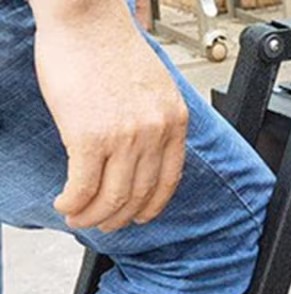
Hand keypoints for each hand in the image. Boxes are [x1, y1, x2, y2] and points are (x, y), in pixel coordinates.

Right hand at [29, 0, 188, 232]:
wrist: (84, 14)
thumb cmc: (109, 43)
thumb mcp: (153, 87)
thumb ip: (154, 120)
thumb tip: (141, 154)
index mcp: (174, 122)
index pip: (169, 181)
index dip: (152, 206)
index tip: (140, 217)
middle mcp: (155, 133)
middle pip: (139, 194)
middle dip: (119, 217)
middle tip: (103, 224)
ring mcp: (125, 138)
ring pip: (112, 197)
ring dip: (93, 216)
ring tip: (79, 220)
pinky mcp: (90, 137)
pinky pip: (84, 186)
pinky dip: (74, 203)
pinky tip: (64, 205)